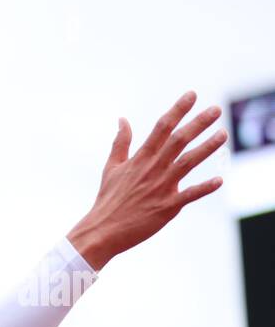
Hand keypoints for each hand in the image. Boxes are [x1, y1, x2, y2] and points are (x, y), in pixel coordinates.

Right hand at [68, 91, 226, 270]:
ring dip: (207, 148)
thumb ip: (120, 142)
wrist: (102, 231)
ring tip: (223, 135)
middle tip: (216, 110)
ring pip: (188, 163)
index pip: (161, 128)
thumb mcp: (111, 167)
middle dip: (198, 123)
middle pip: (179, 141)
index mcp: (140, 159)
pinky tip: (219, 180)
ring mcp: (160, 188)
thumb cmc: (107, 200)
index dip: (178, 110)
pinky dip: (204, 188)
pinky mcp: (166, 207)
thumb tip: (122, 119)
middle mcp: (152, 170)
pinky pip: (189, 195)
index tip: (192, 95)